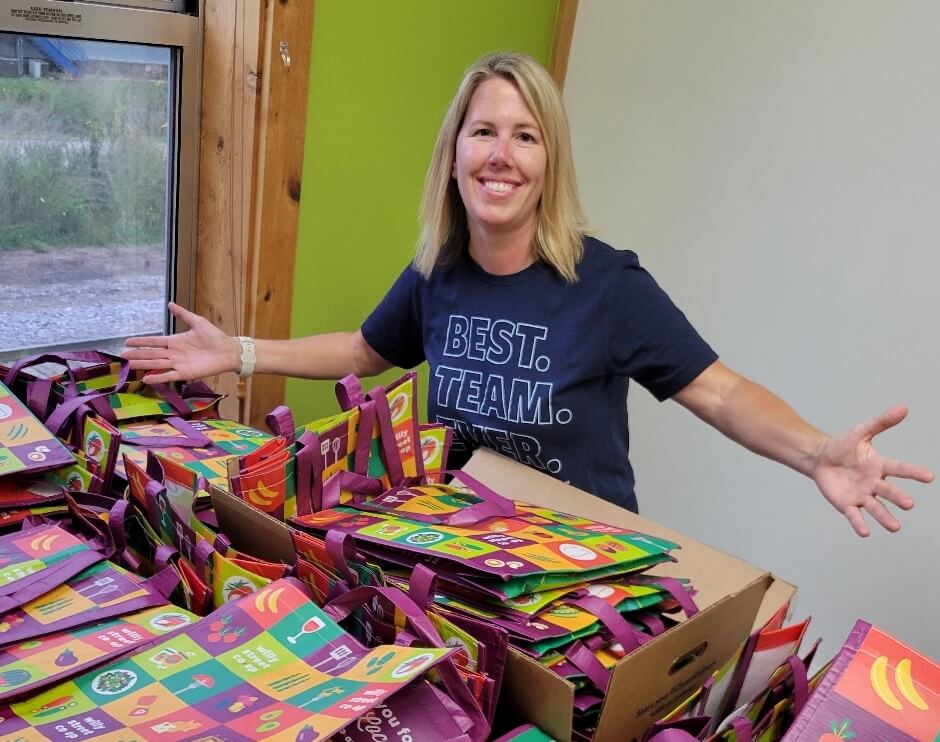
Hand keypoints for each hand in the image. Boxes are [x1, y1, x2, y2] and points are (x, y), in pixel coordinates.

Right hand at [123, 302, 238, 383]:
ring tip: (128, 366)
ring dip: (142, 365)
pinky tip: (146, 379)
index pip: (153, 342)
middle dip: (136, 355)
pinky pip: (169, 376)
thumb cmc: (214, 336)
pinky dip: (158, 378)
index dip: (141, 342)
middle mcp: (174, 353)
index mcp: (175, 341)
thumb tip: (170, 304)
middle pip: (151, 354)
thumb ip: (183, 314)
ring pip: (156, 365)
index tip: (126, 342)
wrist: (228, 350)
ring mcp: (178, 364)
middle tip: (121, 356)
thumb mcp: (197, 322)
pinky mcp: (185, 373)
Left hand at [813, 405, 932, 535]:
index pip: (899, 469)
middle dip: (898, 497)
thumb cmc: (842, 446)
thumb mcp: (860, 432)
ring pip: (876, 508)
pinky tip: (865, 533)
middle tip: (908, 504)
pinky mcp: (848, 505)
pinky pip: (855, 516)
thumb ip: (881, 423)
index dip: (913, 472)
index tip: (929, 477)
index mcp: (880, 466)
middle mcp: (874, 483)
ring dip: (885, 517)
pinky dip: (860, 524)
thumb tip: (903, 407)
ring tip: (895, 527)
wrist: (819, 459)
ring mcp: (862, 495)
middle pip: (889, 491)